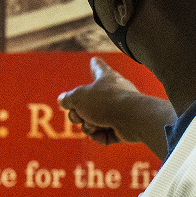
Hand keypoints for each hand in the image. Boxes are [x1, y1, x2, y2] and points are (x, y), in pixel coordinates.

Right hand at [58, 57, 174, 158]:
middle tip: (77, 115)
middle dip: (78, 113)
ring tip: (92, 125)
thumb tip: (63, 100)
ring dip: (88, 126)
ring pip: (94, 121)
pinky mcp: (123, 128)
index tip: (94, 60)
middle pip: (88, 104)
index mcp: (106, 78)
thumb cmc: (107, 102)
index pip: (99, 68)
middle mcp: (114, 93)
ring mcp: (119, 111)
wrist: (133, 119)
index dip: (95, 65)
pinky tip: (99, 134)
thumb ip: (68, 99)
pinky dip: (99, 136)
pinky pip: (105, 134)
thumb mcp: (79, 97)